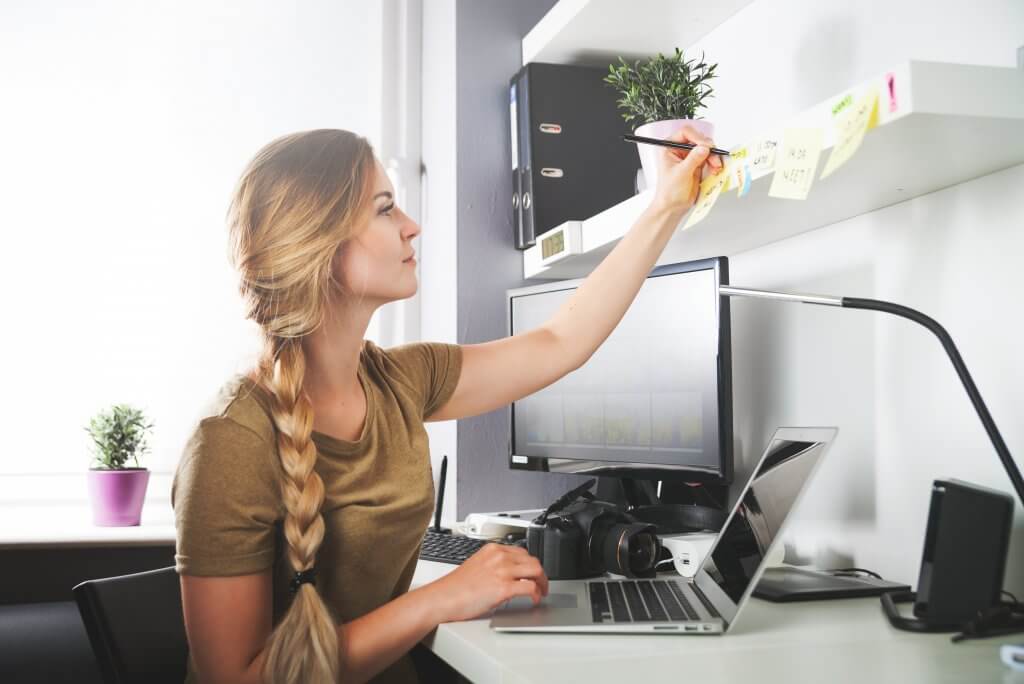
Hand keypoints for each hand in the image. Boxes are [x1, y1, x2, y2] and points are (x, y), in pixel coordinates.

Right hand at [426, 543, 548, 622]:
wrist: (443, 598)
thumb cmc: (455, 587)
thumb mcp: (477, 566)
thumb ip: (494, 566)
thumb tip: (509, 575)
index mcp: (492, 549)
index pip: (522, 552)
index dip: (531, 565)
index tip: (533, 573)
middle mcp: (499, 557)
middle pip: (532, 560)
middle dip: (541, 574)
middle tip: (542, 584)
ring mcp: (502, 571)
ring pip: (536, 571)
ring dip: (542, 583)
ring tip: (541, 592)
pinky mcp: (504, 588)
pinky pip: (530, 588)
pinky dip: (536, 594)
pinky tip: (534, 599)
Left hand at [650, 125, 723, 214]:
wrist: (673, 207)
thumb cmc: (669, 192)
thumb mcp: (681, 174)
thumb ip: (693, 159)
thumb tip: (704, 148)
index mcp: (669, 147)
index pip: (685, 133)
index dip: (697, 137)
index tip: (706, 146)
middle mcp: (680, 149)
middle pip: (699, 139)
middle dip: (708, 148)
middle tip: (714, 158)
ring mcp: (690, 156)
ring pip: (706, 148)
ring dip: (714, 156)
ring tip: (716, 167)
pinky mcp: (698, 164)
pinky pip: (710, 158)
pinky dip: (715, 162)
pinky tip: (716, 169)